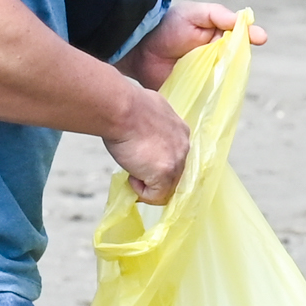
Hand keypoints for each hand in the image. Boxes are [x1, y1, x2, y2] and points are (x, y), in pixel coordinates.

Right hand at [105, 82, 193, 206]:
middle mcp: (184, 146)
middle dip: (153, 175)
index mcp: (180, 131)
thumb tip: (144, 135)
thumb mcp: (147, 116)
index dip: (157, 162)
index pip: (174, 156)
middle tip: (134, 166)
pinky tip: (131, 176)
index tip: (142, 160)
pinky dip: (140, 191)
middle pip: (174, 173)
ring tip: (131, 167)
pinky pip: (156, 196)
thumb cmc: (126, 109)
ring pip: (167, 187)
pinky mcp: (166, 173)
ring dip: (147, 182)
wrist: (122, 109)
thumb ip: (153, 129)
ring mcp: (177, 161)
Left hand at [126, 1, 248, 91]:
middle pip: (236, 64)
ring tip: (224, 80)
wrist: (138, 48)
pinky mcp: (194, 94)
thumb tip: (245, 21)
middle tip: (235, 61)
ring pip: (226, 83)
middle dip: (239, 64)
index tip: (260, 38)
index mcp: (219, 39)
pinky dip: (214, 101)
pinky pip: (209, 99)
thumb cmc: (167, 26)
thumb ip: (218, 15)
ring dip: (228, 83)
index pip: (240, 42)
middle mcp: (216, 59)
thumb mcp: (194, 14)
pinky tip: (216, 99)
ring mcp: (206, 77)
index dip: (250, 39)